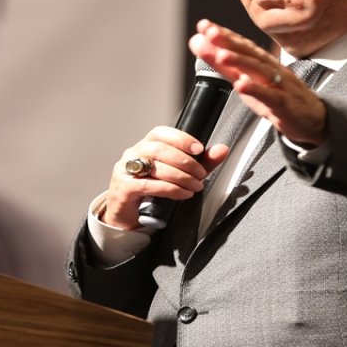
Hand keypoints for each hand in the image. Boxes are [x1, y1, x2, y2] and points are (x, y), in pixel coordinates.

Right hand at [101, 126, 228, 229]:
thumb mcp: (179, 174)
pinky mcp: (124, 187)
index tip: (199, 149)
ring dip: (181, 177)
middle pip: (160, 149)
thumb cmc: (152, 190)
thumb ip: (201, 162)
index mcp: (145, 145)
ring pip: (156, 166)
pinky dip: (170, 189)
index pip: (161, 133)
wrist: (128, 214)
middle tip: (201, 175)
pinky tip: (183, 194)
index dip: (181, 138)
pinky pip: (149, 185)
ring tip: (195, 186)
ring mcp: (125, 169)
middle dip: (185, 162)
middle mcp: (133, 153)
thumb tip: (222, 149)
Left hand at [188, 19, 327, 145]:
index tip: (204, 25)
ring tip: (221, 56)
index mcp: (261, 62)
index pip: (241, 44)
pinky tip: (242, 85)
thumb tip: (198, 44)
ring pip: (260, 70)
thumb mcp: (247, 81)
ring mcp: (280, 85)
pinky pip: (271, 96)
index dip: (223, 34)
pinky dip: (256, 89)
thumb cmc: (277, 98)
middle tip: (209, 32)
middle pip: (250, 52)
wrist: (312, 119)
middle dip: (229, 41)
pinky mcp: (286, 104)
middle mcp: (271, 69)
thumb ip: (223, 66)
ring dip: (240, 62)